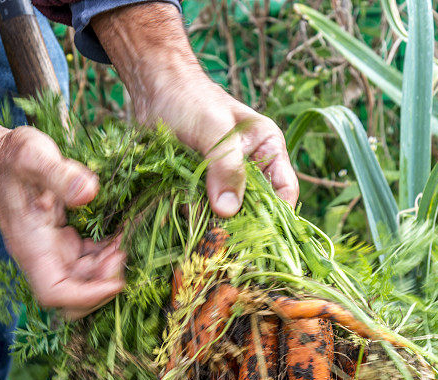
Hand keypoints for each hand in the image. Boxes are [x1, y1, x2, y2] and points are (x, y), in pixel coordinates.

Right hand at [0, 122, 124, 318]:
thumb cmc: (12, 157)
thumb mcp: (34, 156)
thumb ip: (60, 175)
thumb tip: (89, 193)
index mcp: (32, 247)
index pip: (55, 293)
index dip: (86, 296)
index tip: (115, 281)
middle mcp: (42, 257)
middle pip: (73, 297)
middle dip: (101, 286)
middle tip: (120, 254)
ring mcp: (53, 253)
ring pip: (85, 281)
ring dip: (108, 270)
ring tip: (123, 240)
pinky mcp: (64, 244)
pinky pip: (88, 263)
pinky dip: (106, 256)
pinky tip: (118, 235)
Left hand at [92, 4, 298, 217]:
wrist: (152, 86)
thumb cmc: (189, 97)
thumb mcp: (213, 130)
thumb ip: (225, 167)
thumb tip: (228, 210)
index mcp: (267, 148)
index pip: (285, 190)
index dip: (277, 214)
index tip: (259, 234)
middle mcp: (249, 167)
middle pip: (256, 209)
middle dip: (240, 224)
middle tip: (223, 237)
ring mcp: (223, 179)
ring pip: (227, 214)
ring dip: (212, 223)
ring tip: (197, 224)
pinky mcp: (200, 187)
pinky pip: (202, 211)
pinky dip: (192, 217)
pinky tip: (181, 213)